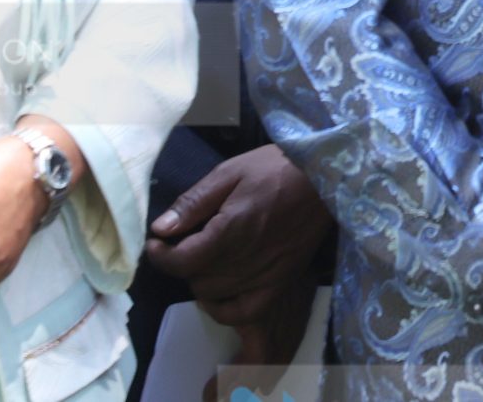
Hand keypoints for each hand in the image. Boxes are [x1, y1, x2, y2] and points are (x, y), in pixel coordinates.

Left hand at [144, 145, 331, 308]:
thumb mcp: (230, 172)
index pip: (181, 262)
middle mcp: (246, 259)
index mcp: (230, 230)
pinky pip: (243, 313)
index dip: (160, 256)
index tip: (157, 243)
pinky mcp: (280, 283)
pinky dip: (224, 308)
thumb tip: (160, 229)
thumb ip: (194, 203)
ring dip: (201, 279)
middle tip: (187, 241)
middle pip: (195, 279)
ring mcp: (265, 275)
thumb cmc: (276, 168)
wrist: (325, 177)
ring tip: (206, 258)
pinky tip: (221, 291)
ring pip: (214, 294)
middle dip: (183, 262)